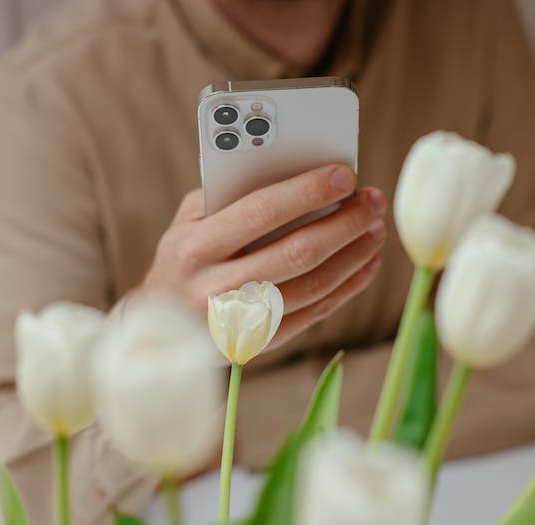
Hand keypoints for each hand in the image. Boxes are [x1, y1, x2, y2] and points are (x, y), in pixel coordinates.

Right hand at [139, 163, 386, 348]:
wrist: (159, 325)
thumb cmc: (184, 256)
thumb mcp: (190, 220)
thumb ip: (232, 194)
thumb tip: (297, 171)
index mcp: (195, 247)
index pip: (260, 213)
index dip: (307, 191)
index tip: (345, 174)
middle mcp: (215, 288)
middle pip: (297, 253)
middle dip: (343, 223)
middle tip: (371, 202)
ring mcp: (240, 320)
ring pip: (313, 286)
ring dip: (354, 256)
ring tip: (375, 229)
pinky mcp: (260, 342)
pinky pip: (315, 313)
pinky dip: (347, 287)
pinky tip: (366, 264)